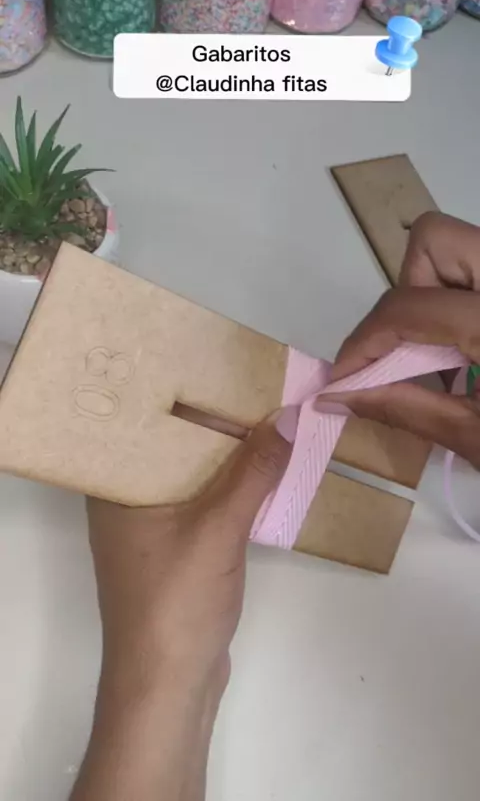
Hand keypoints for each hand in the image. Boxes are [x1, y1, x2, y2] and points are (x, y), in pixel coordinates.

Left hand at [88, 413, 291, 685]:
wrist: (167, 683)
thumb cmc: (177, 600)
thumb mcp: (219, 528)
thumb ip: (255, 470)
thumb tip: (291, 415)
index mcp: (117, 483)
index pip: (153, 419)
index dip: (194, 392)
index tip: (238, 371)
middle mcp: (127, 497)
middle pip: (178, 445)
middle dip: (224, 422)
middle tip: (270, 391)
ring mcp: (151, 524)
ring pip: (197, 474)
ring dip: (235, 456)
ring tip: (278, 421)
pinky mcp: (176, 547)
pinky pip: (207, 502)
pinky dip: (236, 488)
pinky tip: (270, 471)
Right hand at [316, 212, 479, 467]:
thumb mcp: (479, 439)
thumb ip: (406, 409)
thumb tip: (336, 397)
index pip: (408, 309)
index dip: (363, 344)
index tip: (342, 380)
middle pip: (433, 240)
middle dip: (406, 292)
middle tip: (408, 349)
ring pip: (457, 244)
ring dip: (432, 289)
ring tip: (441, 351)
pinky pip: (474, 269)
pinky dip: (456, 297)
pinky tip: (466, 350)